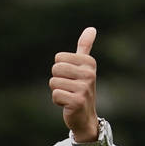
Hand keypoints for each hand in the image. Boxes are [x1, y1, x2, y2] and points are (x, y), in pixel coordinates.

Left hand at [50, 27, 98, 141]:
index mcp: (89, 63)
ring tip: (69, 96)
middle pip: (55, 69)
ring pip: (53, 82)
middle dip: (57, 80)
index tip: (71, 77)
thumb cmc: (81, 89)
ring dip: (57, 91)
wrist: (85, 117)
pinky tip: (67, 104)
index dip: (60, 69)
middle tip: (68, 88)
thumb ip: (85, 48)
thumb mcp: (84, 67)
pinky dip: (58, 101)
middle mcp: (89, 74)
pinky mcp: (77, 101)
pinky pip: (55, 95)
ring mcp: (84, 88)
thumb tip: (91, 28)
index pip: (59, 57)